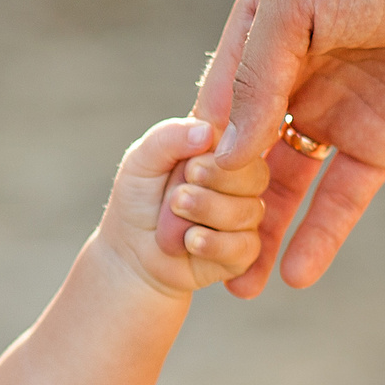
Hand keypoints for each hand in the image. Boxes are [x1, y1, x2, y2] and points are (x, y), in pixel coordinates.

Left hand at [102, 117, 267, 297]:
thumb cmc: (138, 200)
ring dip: (208, 208)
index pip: (248, 134)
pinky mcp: (242, 251)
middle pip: (256, 173)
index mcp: (223, 149)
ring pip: (249, 210)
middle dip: (218, 177)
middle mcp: (240, 180)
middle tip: (184, 183)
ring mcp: (244, 215)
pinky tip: (190, 240)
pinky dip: (214, 243)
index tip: (192, 160)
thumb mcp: (142, 161)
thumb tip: (206, 132)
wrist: (128, 252)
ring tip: (176, 208)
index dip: (229, 143)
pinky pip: (244, 246)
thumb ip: (168, 138)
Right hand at [188, 0, 384, 295]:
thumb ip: (257, 77)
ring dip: (263, 237)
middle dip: (219, 216)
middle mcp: (288, 86)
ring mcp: (333, 115)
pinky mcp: (380, 141)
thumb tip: (226, 155)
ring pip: (286, 190)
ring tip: (242, 290)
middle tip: (195, 266)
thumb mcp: (296, 6)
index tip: (170, 219)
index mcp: (255, 47)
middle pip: (243, 165)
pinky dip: (319, 235)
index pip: (212, 121)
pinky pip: (342, 198)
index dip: (192, 169)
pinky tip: (296, 275)